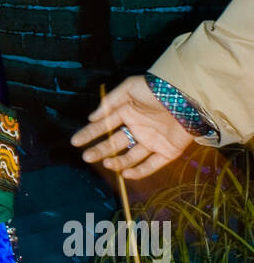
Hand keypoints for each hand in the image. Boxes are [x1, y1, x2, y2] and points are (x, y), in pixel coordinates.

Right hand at [71, 75, 194, 178]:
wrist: (187, 97)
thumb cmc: (157, 89)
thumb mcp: (130, 88)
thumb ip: (110, 102)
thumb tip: (92, 117)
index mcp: (128, 113)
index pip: (104, 125)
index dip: (89, 133)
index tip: (75, 141)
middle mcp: (138, 129)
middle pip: (115, 144)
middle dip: (100, 150)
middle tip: (87, 157)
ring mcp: (152, 141)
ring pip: (130, 156)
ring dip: (117, 162)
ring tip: (106, 163)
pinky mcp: (166, 152)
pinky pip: (151, 165)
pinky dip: (139, 171)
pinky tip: (126, 174)